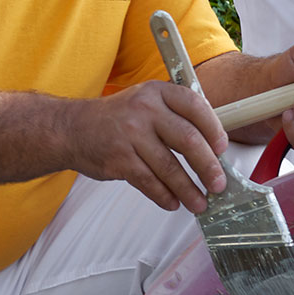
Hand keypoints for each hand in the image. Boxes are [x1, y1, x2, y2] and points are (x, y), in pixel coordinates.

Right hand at [72, 80, 233, 214]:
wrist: (71, 129)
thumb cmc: (114, 119)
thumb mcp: (144, 103)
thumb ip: (174, 117)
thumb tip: (210, 148)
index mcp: (156, 92)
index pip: (194, 106)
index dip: (213, 129)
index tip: (222, 149)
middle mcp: (144, 109)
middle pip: (187, 139)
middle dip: (208, 167)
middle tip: (218, 184)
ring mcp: (130, 134)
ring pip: (169, 167)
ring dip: (188, 189)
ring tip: (199, 202)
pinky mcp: (119, 159)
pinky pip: (149, 182)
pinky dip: (164, 196)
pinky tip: (173, 202)